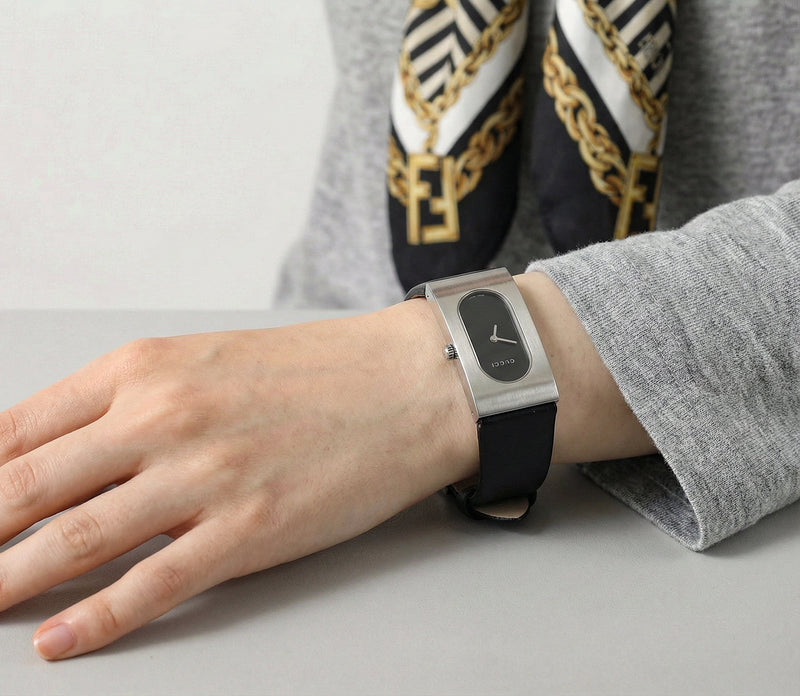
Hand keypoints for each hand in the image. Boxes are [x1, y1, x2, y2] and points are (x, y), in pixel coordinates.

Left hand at [0, 301, 476, 658]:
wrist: (406, 383)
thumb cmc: (315, 370)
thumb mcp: (206, 360)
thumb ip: (132, 401)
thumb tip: (64, 452)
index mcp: (147, 370)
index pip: (18, 429)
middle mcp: (163, 418)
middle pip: (29, 487)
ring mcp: (204, 476)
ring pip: (76, 540)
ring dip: (12, 581)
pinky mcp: (249, 530)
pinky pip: (153, 583)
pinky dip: (98, 619)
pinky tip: (63, 639)